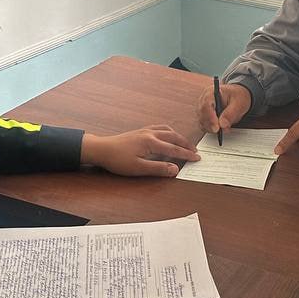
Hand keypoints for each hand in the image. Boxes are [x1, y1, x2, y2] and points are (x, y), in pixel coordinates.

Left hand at [81, 125, 199, 176]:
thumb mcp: (138, 168)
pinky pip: (159, 128)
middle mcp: (150, 134)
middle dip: (186, 144)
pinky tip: (167, 135)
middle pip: (174, 136)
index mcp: (151, 142)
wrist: (101, 149)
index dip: (187, 154)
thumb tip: (175, 169)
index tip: (197, 158)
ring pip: (167, 130)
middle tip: (195, 151)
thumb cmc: (118, 160)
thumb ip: (158, 168)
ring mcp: (145, 131)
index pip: (174, 149)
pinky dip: (168, 131)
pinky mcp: (140, 131)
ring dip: (178, 136)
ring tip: (184, 143)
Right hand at [197, 82, 251, 134]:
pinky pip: (204, 125)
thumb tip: (222, 125)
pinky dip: (211, 129)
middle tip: (221, 131)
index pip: (206, 105)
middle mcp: (204, 100)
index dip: (210, 117)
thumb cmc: (238, 96)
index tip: (217, 128)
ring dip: (211, 128)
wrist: (237, 96)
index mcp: (211, 92)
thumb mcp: (239, 103)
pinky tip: (219, 129)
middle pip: (202, 115)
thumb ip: (230, 114)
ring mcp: (202, 108)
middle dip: (211, 125)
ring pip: (202, 121)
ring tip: (224, 128)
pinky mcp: (204, 116)